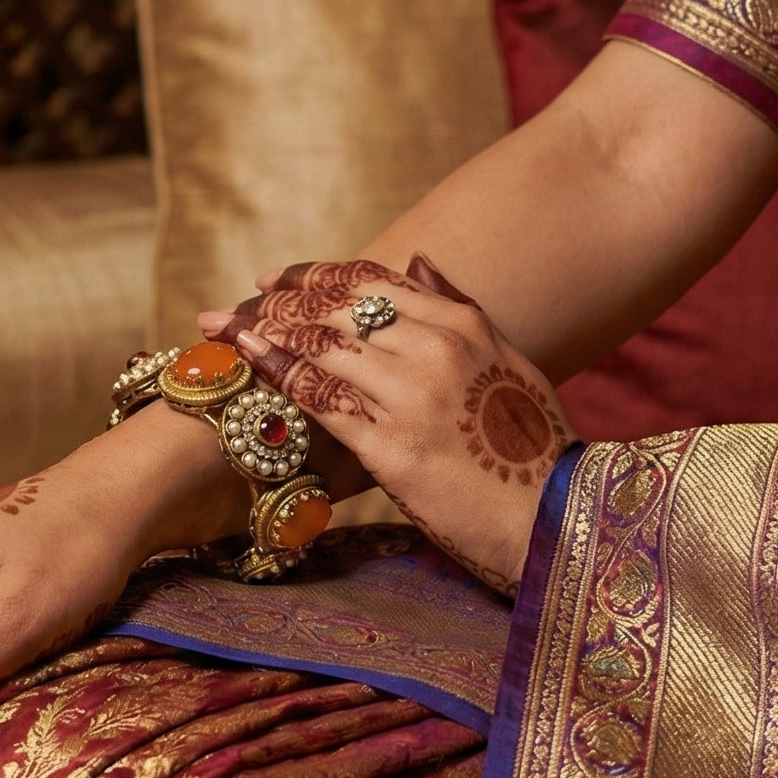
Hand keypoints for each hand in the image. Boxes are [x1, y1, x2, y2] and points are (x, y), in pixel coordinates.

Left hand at [210, 254, 573, 597]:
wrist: (554, 518)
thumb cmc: (534, 448)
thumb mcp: (509, 362)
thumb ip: (462, 308)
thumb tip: (417, 260)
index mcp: (465, 326)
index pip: (372, 282)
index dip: (315, 275)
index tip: (276, 278)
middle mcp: (436, 348)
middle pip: (338, 307)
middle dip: (278, 301)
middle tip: (234, 305)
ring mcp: (412, 395)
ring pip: (323, 344)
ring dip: (265, 330)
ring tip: (222, 328)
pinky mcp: (392, 446)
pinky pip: (321, 398)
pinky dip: (277, 371)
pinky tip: (247, 357)